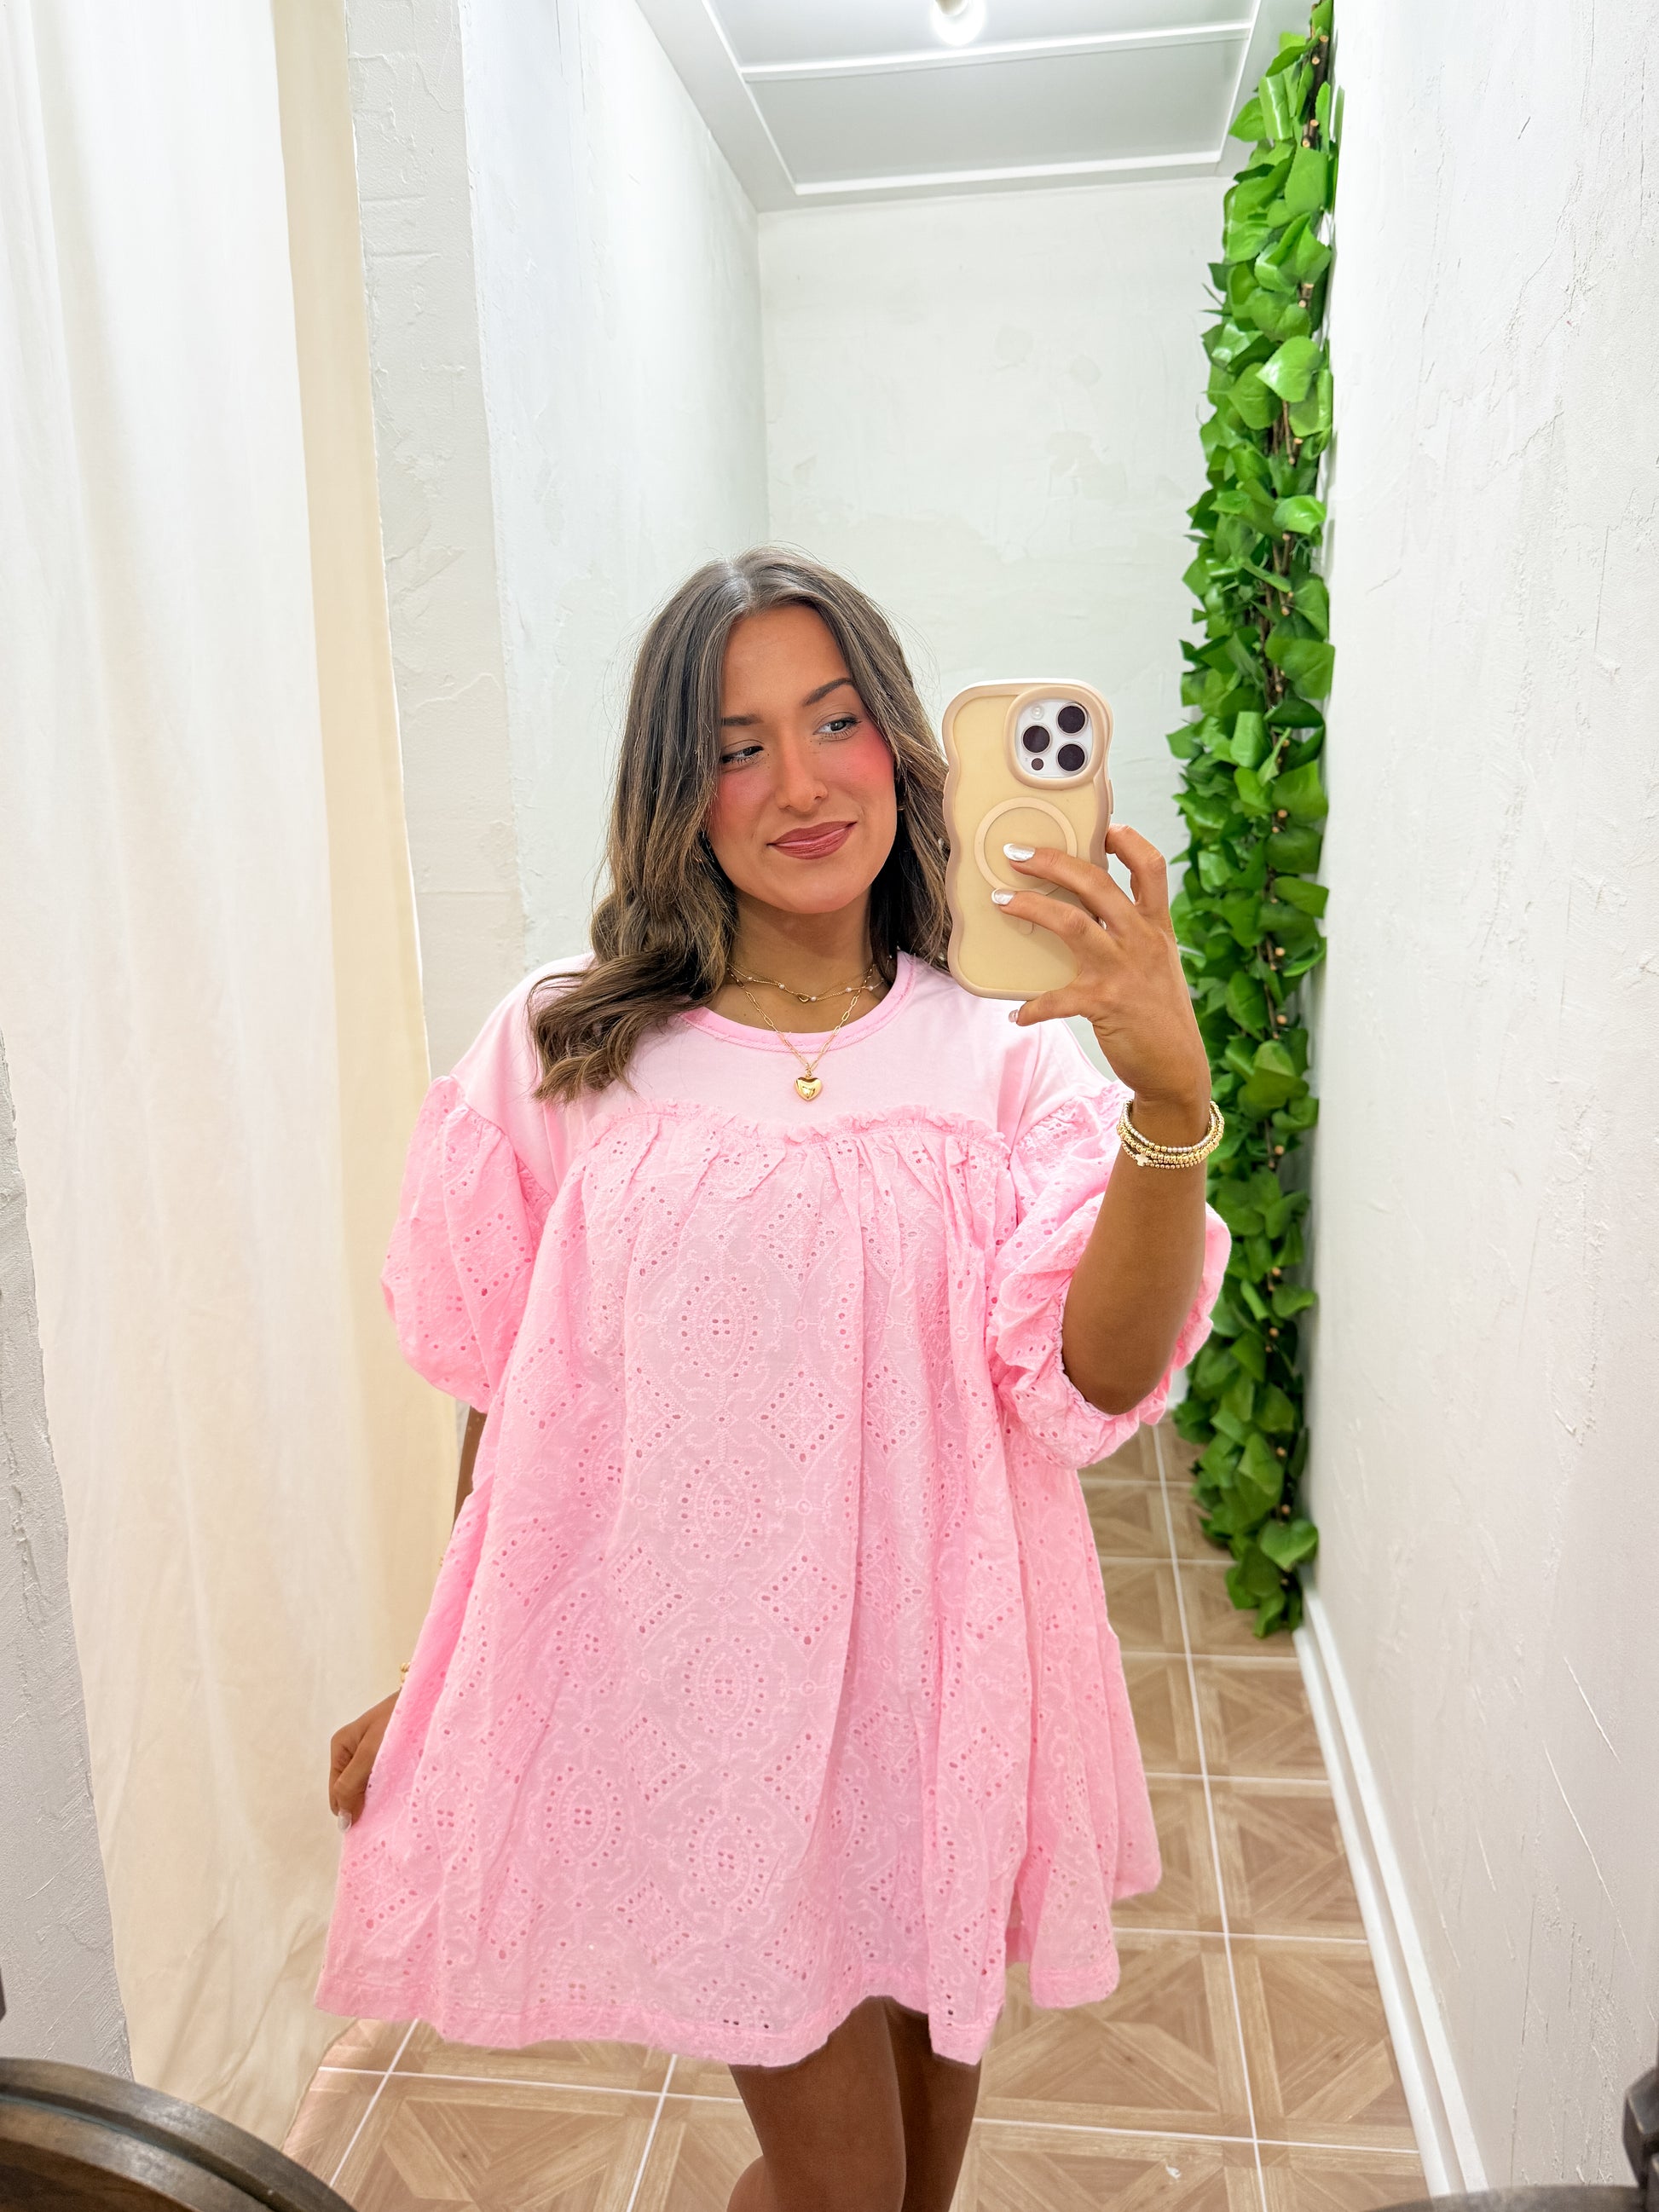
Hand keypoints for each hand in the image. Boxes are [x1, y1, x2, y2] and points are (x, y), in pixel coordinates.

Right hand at [328, 1691, 398, 1826]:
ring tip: (400, 1794)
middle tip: (390, 1803)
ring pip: (370, 1787)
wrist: (429, 1695)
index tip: (375, 1816)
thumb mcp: (370, 1753)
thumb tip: (342, 1821)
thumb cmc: (398, 1720)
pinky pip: (385, 1779)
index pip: (337, 1796)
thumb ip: (351, 1785)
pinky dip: (393, 1786)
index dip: (353, 1809)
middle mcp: (353, 1751)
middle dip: (368, 1802)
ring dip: (383, 1795)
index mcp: (341, 1747)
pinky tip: (406, 1786)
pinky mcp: (390, 1753)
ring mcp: (372, 1752)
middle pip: (353, 1792)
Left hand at [1000, 825, 1211, 1134]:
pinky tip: (1017, 1013)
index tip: (1103, 826)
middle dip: (1053, 862)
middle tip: (1017, 853)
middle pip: (1096, 883)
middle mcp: (1142, 941)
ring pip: (1072, 923)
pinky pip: (1057, 998)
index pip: (1151, 867)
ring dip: (1031, 908)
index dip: (1127, 841)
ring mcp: (1124, 970)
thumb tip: (1082, 911)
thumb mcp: (1157, 964)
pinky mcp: (1105, 1004)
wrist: (1177, 1070)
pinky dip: (1033, 1006)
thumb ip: (1130, 935)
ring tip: (1001, 900)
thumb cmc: (1159, 1015)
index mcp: (1156, 927)